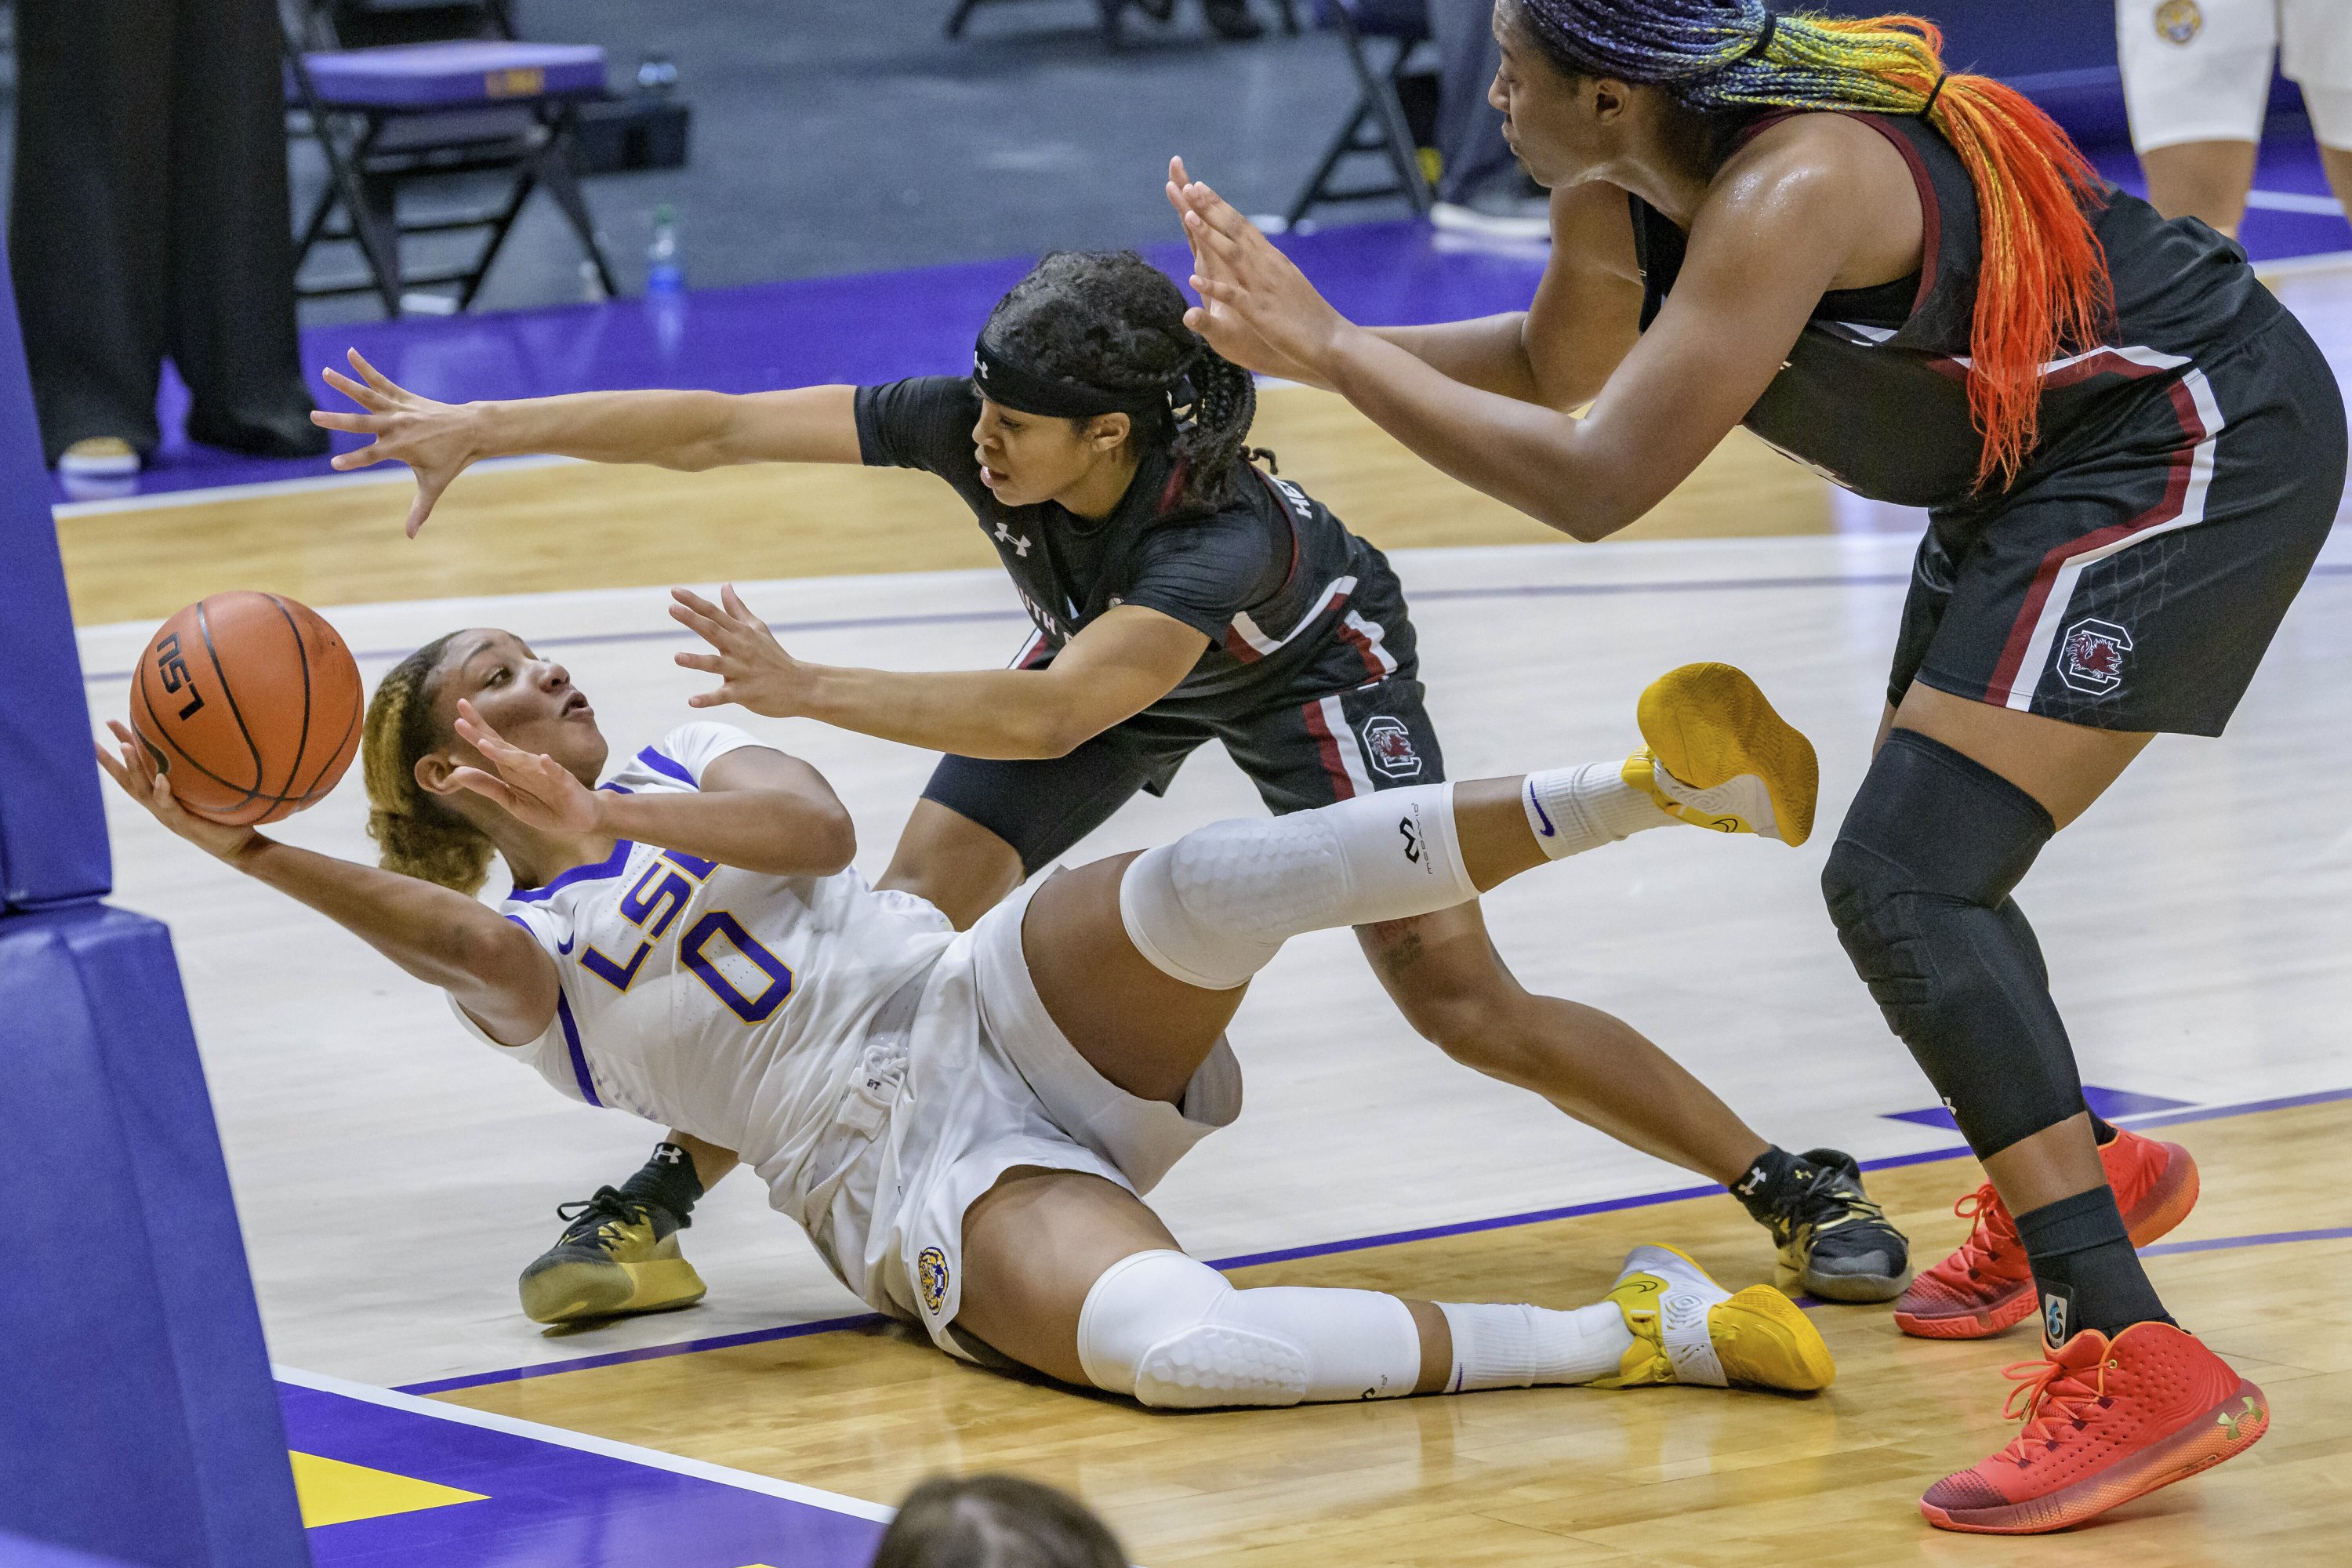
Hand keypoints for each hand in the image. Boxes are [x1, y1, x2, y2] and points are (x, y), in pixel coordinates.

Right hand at [94, 720, 264, 862]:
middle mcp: (159, 807)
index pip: (134, 774)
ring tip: (124, 745)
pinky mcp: (184, 822)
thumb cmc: (226, 817)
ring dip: (133, 767)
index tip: (106, 730)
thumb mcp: (207, 791)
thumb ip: (199, 774)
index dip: (118, 756)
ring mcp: (169, 815)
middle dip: (110, 761)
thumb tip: (205, 742)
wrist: (239, 847)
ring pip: (144, 790)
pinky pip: (170, 805)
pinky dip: (164, 791)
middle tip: (93, 740)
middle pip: (128, 782)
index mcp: (161, 798)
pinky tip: (161, 776)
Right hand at [310, 348, 480, 537]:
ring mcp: (400, 409)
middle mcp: (397, 426)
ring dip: (346, 384)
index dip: (353, 461)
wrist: (472, 430)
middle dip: (337, 421)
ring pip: (369, 395)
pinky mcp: (404, 397)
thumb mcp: (434, 485)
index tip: (334, 464)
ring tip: (326, 372)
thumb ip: (420, 509)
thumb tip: (411, 537)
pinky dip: (366, 368)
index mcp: (400, 448)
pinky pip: (382, 381)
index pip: (370, 456)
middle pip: (362, 423)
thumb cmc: (452, 460)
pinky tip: (351, 353)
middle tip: (314, 416)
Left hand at [447, 700, 604, 833]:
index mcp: (512, 768)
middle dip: (481, 729)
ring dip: (505, 753)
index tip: (457, 717)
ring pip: (523, 761)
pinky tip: (544, 760)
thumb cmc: (545, 808)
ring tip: (484, 744)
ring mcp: (546, 773)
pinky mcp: (565, 784)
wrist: (581, 819)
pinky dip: (551, 767)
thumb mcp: (511, 800)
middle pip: (501, 745)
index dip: (474, 731)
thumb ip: (486, 785)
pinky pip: (557, 774)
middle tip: (462, 708)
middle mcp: (527, 765)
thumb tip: (456, 772)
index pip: (491, 745)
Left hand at [670, 585, 815, 717]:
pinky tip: (692, 701)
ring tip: (677, 657)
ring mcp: (742, 671)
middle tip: (672, 608)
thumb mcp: (757, 629)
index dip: (694, 602)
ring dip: (697, 661)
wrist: (801, 686)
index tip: (675, 590)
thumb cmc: (775, 656)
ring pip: (716, 665)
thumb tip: (725, 586)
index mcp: (741, 633)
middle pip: (713, 632)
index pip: (715, 613)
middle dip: (693, 620)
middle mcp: (740, 649)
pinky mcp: (745, 693)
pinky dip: (708, 699)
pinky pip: (724, 696)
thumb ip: (737, 609)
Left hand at [1165, 156, 1353, 379]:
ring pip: (1233, 255)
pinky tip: (1193, 280)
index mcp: (1272, 259)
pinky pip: (1234, 297)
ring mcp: (1264, 287)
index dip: (1220, 207)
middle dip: (1212, 208)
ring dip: (1210, 235)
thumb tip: (1256, 250)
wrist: (1333, 340)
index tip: (1200, 187)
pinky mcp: (1261, 313)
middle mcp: (1268, 266)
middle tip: (1190, 186)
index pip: (1242, 226)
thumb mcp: (1287, 283)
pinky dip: (1214, 288)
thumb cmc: (1309, 316)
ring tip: (1188, 215)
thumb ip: (1269, 265)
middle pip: (1236, 231)